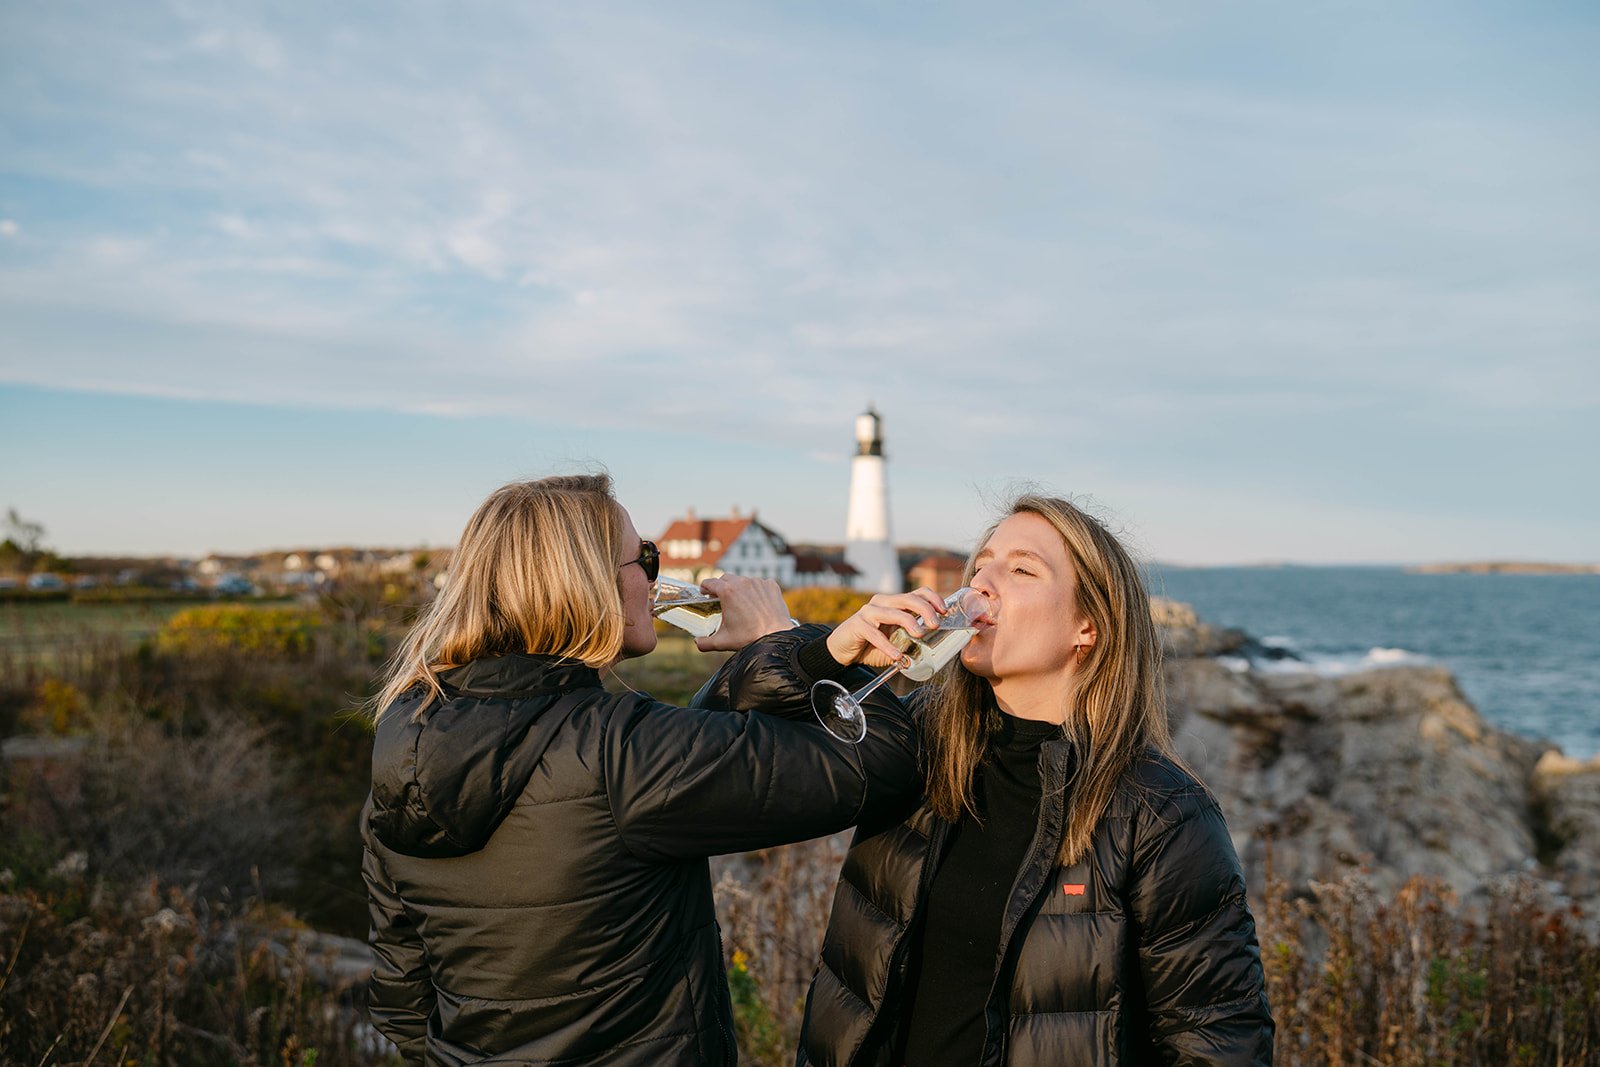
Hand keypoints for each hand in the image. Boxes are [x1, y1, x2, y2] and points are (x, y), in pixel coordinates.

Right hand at [694, 575, 793, 651]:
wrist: (776, 636)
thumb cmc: (749, 638)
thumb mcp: (723, 641)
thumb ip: (706, 642)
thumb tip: (697, 643)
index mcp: (727, 592)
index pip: (710, 582)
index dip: (704, 587)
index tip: (704, 592)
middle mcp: (742, 583)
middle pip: (726, 578)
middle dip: (721, 586)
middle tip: (720, 597)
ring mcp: (758, 583)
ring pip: (744, 580)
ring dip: (739, 588)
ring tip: (740, 601)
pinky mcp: (771, 586)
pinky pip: (760, 583)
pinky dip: (756, 590)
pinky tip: (757, 602)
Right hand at [825, 587, 949, 668]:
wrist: (843, 650)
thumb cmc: (872, 644)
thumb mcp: (896, 639)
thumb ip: (912, 638)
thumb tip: (937, 646)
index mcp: (895, 603)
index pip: (918, 593)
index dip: (934, 599)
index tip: (945, 612)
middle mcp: (882, 602)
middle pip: (908, 598)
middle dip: (925, 610)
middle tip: (935, 625)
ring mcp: (869, 612)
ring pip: (894, 612)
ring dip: (909, 623)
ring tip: (920, 636)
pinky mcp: (858, 625)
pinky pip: (875, 634)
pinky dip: (888, 645)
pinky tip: (896, 656)